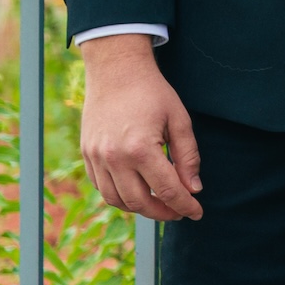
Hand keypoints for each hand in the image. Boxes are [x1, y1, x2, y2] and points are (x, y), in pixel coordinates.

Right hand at [78, 35, 202, 221]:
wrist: (116, 71)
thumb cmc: (153, 93)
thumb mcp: (179, 120)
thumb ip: (188, 157)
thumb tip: (193, 188)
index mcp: (140, 150)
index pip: (167, 190)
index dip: (185, 205)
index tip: (197, 213)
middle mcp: (113, 158)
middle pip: (139, 202)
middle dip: (163, 212)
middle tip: (180, 210)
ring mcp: (95, 158)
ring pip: (116, 200)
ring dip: (140, 208)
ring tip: (160, 203)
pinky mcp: (86, 155)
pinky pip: (102, 187)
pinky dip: (120, 196)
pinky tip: (138, 190)